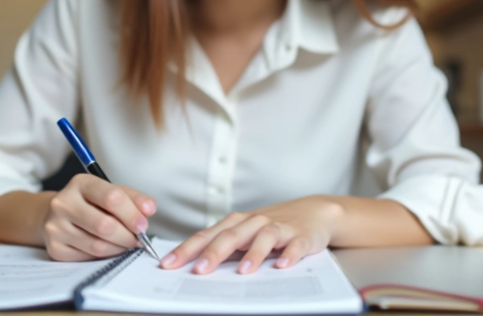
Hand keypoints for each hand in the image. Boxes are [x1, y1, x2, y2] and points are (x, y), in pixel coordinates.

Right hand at [40, 173, 155, 260]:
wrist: (56, 215)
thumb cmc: (90, 203)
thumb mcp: (110, 192)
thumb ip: (133, 199)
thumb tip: (150, 209)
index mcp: (80, 183)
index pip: (112, 197)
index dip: (132, 214)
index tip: (143, 225)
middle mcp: (63, 203)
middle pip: (105, 225)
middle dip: (128, 236)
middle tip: (138, 239)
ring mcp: (55, 227)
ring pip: (97, 245)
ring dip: (119, 248)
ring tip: (126, 244)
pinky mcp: (55, 248)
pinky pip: (88, 257)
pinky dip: (105, 256)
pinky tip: (109, 248)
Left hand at [159, 196, 343, 274]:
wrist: (315, 212)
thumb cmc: (273, 226)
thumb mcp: (245, 234)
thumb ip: (224, 248)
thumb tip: (193, 266)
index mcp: (236, 224)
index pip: (206, 236)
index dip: (186, 250)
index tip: (168, 264)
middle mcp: (254, 223)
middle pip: (230, 236)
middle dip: (213, 253)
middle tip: (199, 270)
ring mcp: (278, 228)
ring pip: (262, 238)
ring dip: (253, 254)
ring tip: (242, 272)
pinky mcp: (301, 236)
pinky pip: (294, 245)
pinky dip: (289, 254)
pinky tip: (282, 265)